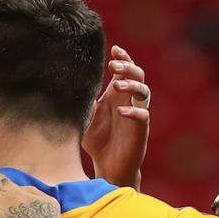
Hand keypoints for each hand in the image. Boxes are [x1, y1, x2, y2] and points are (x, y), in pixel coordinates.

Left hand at [83, 45, 149, 188]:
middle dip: (128, 67)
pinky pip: (143, 115)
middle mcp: (128, 102)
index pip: (124, 71)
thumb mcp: (86, 119)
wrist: (108, 168)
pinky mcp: (140, 131)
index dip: (123, 58)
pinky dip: (133, 111)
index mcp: (116, 96)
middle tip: (114, 66)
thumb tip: (74, 85)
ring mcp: (136, 115)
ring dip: (131, 85)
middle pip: (137, 75)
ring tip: (117, 85)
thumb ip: (84, 103)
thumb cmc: (97, 143)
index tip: (115, 49)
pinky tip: (120, 111)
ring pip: (144, 92)